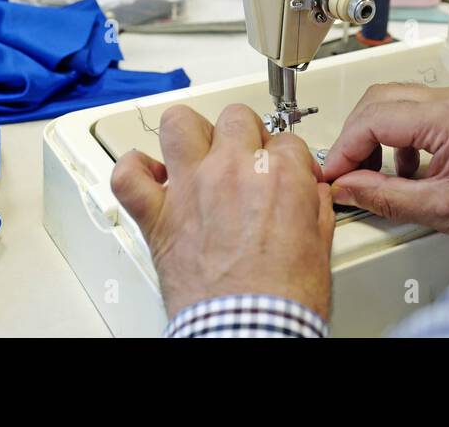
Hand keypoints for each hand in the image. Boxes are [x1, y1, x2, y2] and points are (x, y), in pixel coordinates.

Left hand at [111, 103, 335, 318]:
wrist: (249, 330)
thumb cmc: (283, 301)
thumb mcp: (321, 247)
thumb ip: (315, 208)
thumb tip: (312, 195)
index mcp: (279, 175)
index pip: (286, 141)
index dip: (286, 158)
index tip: (283, 173)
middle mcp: (233, 171)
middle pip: (236, 119)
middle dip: (245, 136)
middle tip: (246, 160)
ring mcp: (191, 188)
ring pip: (179, 124)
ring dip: (190, 135)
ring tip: (197, 153)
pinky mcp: (157, 215)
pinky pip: (128, 175)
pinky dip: (133, 171)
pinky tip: (148, 176)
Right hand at [320, 84, 448, 250]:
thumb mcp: (440, 209)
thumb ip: (385, 197)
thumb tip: (348, 188)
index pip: (374, 118)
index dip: (346, 148)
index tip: (335, 174)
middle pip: (379, 99)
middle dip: (355, 136)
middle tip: (346, 172)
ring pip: (395, 102)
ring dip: (374, 134)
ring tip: (373, 173)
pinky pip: (416, 112)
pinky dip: (398, 138)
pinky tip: (404, 171)